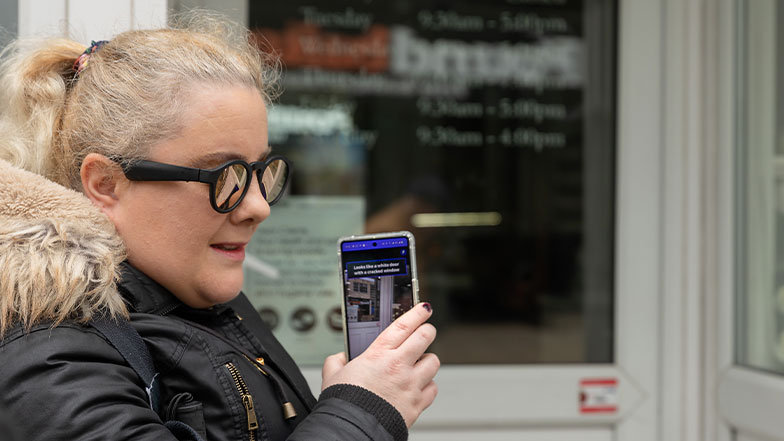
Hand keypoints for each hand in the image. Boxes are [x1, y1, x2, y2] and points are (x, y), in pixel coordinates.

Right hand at [321, 302, 439, 427]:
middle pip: (425, 337)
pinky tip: (418, 386)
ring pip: (433, 362)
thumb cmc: (343, 403)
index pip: (404, 325)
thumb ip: (336, 361)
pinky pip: (432, 388)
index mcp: (378, 354)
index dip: (417, 313)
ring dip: (427, 360)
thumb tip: (340, 357)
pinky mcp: (417, 404)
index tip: (424, 308)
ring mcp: (410, 384)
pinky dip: (428, 386)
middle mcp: (398, 366)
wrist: (352, 428)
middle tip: (425, 331)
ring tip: (418, 363)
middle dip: (427, 331)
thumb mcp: (332, 375)